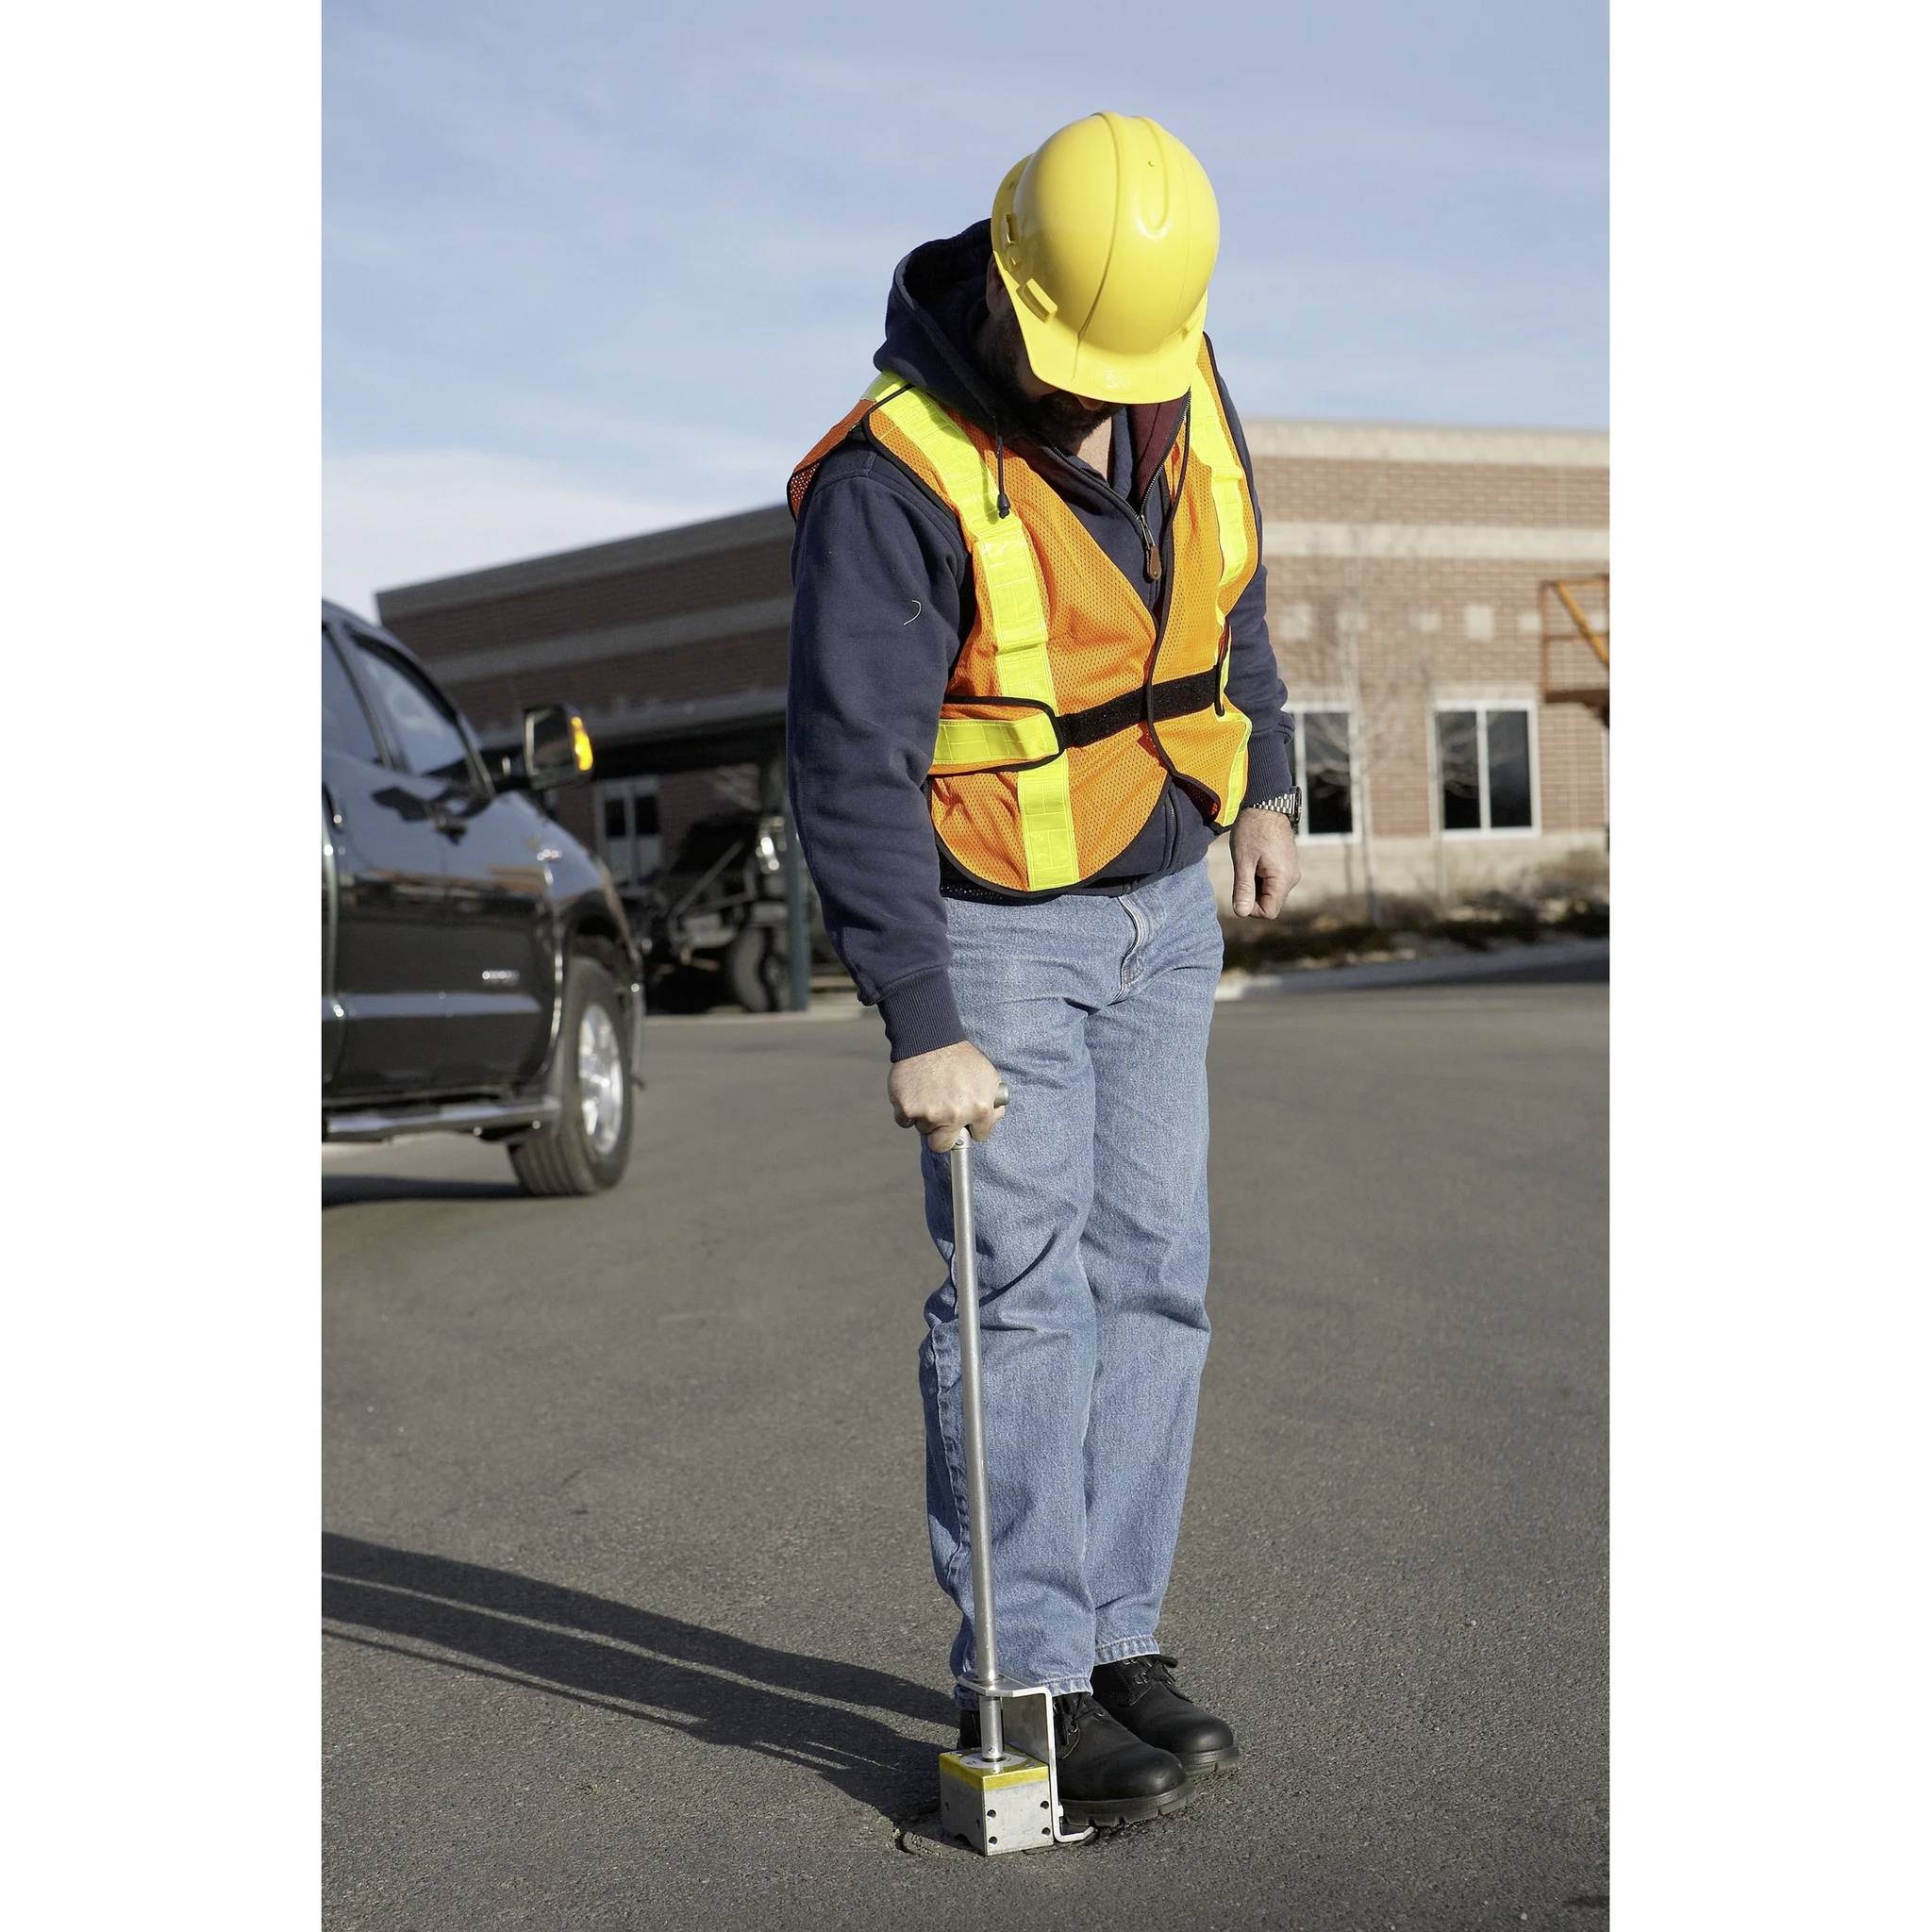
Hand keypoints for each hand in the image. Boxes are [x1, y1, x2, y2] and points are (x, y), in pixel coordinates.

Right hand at [888, 1040, 1007, 1152]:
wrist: (931, 1039)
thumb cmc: (961, 1058)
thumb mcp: (988, 1076)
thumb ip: (993, 1103)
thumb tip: (990, 1121)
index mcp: (980, 1109)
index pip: (978, 1136)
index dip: (971, 1126)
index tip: (965, 1120)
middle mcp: (955, 1116)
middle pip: (943, 1145)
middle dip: (943, 1135)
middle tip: (941, 1118)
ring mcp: (929, 1114)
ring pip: (923, 1130)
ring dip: (925, 1117)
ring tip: (929, 1094)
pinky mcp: (907, 1108)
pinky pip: (904, 1121)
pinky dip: (907, 1111)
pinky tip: (915, 1093)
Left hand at [1230, 807, 1301, 918]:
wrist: (1266, 803)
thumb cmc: (1252, 830)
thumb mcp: (1243, 861)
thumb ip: (1243, 888)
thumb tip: (1241, 913)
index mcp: (1283, 879)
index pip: (1269, 912)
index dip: (1251, 907)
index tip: (1240, 887)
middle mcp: (1292, 878)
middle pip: (1270, 903)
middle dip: (1252, 894)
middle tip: (1242, 871)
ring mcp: (1291, 871)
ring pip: (1271, 892)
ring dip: (1255, 884)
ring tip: (1249, 862)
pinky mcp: (1288, 864)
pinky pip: (1274, 881)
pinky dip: (1261, 876)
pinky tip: (1255, 859)